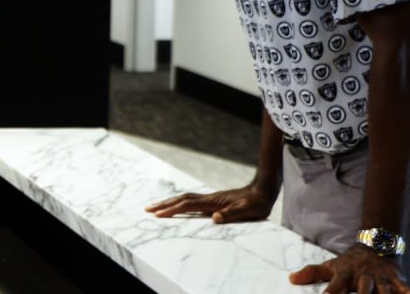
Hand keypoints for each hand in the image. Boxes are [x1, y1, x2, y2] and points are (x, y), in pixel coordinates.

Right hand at [144, 183, 275, 223]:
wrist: (262, 190)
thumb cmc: (256, 203)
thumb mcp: (247, 211)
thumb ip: (231, 214)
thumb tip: (214, 218)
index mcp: (213, 202)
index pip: (187, 206)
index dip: (172, 210)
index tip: (158, 214)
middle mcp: (209, 199)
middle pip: (181, 200)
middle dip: (163, 205)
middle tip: (147, 208)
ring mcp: (210, 198)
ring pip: (184, 199)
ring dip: (169, 203)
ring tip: (156, 207)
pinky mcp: (213, 200)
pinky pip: (191, 201)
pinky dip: (179, 203)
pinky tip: (178, 206)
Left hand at [289, 245, 409, 292]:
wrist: (374, 246)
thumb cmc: (348, 263)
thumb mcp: (330, 266)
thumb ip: (311, 273)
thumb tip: (291, 278)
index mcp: (346, 274)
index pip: (336, 285)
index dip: (332, 293)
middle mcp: (364, 276)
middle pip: (364, 288)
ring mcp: (381, 278)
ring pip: (384, 290)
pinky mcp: (396, 280)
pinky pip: (405, 288)